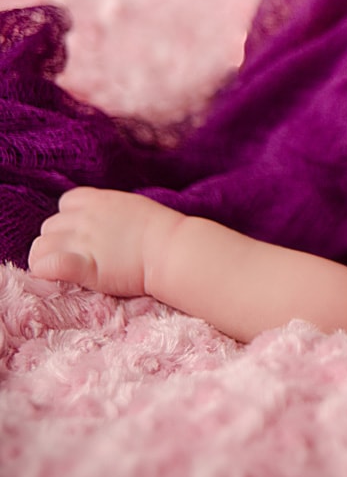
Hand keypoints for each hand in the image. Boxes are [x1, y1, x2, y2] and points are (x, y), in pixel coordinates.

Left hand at [28, 188, 185, 297]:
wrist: (174, 250)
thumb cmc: (164, 232)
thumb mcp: (134, 208)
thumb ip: (111, 211)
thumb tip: (106, 220)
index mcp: (98, 200)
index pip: (66, 204)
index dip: (71, 221)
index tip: (84, 235)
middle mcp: (84, 218)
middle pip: (50, 226)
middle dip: (59, 241)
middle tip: (78, 257)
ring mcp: (81, 241)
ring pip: (40, 246)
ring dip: (48, 257)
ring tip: (65, 270)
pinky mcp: (83, 267)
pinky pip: (46, 265)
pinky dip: (45, 270)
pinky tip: (55, 276)